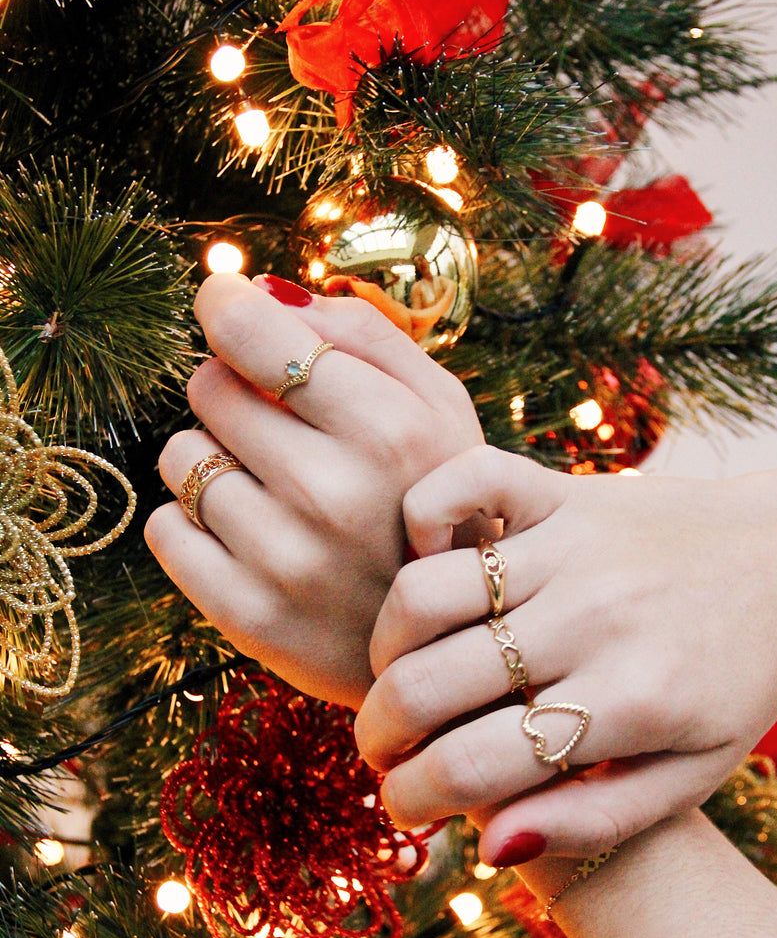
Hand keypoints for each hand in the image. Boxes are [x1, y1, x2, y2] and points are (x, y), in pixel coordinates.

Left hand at [144, 274, 484, 708]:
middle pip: (208, 388)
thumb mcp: (442, 412)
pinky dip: (193, 524)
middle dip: (237, 395)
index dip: (226, 308)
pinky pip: (164, 528)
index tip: (226, 307)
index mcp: (389, 431)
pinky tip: (250, 538)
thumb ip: (366, 335)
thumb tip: (260, 291)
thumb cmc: (442, 509)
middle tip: (286, 435)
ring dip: (214, 461)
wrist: (451, 646)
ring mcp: (285, 560)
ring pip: (180, 457)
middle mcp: (333, 494)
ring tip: (276, 495)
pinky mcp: (246, 615)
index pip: (251, 334)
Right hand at [355, 445, 776, 862]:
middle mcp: (591, 620)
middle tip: (384, 750)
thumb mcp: (691, 773)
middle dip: (380, 735)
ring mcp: (572, 548)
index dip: (412, 798)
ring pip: (421, 594)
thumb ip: (592, 818)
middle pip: (426, 685)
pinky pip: (460, 484)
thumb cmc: (738, 681)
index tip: (401, 807)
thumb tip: (487, 846)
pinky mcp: (562, 492)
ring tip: (399, 676)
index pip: (472, 766)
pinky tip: (428, 565)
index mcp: (627, 703)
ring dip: (384, 649)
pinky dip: (420, 517)